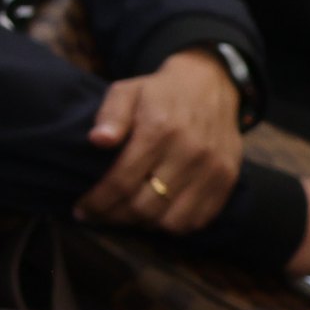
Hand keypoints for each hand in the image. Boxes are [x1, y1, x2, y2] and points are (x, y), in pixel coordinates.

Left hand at [77, 48, 241, 231]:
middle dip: (114, 216)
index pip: (122, 181)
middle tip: (99, 215)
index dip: (98, 202)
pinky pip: (198, 219)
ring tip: (126, 216)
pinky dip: (173, 225)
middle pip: (145, 206)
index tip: (82, 210)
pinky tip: (155, 215)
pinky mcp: (227, 179)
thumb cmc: (158, 92)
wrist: (210, 84)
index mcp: (160, 130)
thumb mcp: (126, 91)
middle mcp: (189, 152)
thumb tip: (97, 140)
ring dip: (143, 224)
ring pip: (171, 221)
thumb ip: (110, 115)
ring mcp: (212, 168)